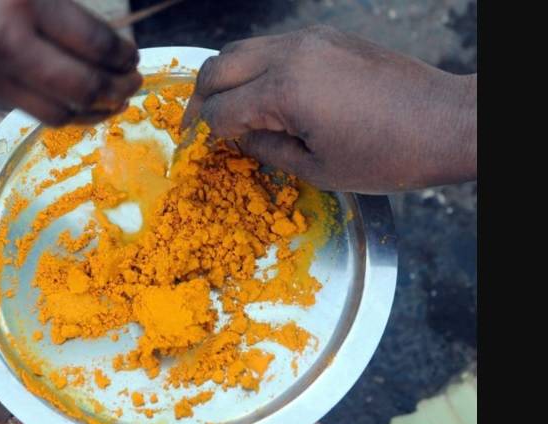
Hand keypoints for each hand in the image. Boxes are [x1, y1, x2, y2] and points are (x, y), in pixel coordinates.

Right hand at [0, 0, 141, 125]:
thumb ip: (52, 4)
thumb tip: (96, 38)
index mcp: (20, 5)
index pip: (93, 44)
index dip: (121, 56)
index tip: (131, 58)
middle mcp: (0, 48)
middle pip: (80, 89)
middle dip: (115, 91)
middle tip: (129, 87)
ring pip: (49, 113)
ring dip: (86, 112)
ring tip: (103, 103)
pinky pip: (11, 106)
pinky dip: (42, 105)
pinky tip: (54, 97)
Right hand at [183, 26, 475, 193]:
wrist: (446, 122)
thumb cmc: (387, 156)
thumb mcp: (318, 170)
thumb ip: (267, 150)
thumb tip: (239, 139)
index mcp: (284, 91)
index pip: (221, 109)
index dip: (204, 132)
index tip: (198, 147)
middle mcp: (290, 54)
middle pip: (218, 67)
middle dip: (199, 98)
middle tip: (195, 124)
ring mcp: (310, 39)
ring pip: (242, 48)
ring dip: (224, 77)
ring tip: (223, 106)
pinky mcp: (327, 36)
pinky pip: (273, 45)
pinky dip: (254, 66)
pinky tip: (261, 91)